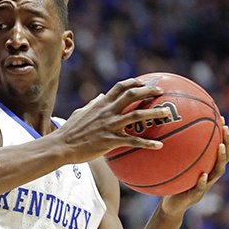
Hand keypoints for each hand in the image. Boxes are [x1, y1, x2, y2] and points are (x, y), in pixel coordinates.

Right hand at [52, 78, 170, 163]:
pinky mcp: (110, 141)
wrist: (61, 146)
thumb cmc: (70, 131)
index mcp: (100, 104)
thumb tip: (99, 95)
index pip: (119, 87)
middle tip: (161, 92)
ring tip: (167, 113)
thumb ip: (92, 104)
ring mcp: (109, 125)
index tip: (144, 82)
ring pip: (136, 115)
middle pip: (131, 95)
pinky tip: (159, 145)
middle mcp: (107, 112)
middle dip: (148, 91)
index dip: (133, 82)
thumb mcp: (80, 113)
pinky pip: (133, 141)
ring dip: (154, 113)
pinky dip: (148, 143)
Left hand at [160, 121, 228, 216]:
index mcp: (205, 167)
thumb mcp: (173, 165)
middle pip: (224, 158)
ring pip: (217, 172)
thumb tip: (163, 129)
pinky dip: (202, 182)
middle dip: (227, 142)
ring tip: (220, 146)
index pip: (219, 149)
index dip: (222, 135)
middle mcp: (209, 175)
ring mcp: (204, 186)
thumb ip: (173, 152)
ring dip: (220, 158)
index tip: (221, 119)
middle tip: (225, 128)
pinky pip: (201, 189)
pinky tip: (203, 175)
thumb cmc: (172, 182)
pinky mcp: (195, 197)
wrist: (170, 206)